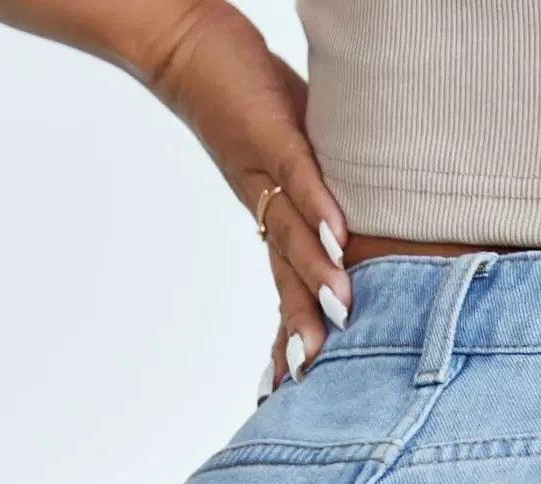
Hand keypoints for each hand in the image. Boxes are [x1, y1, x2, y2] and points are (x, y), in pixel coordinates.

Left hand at [143, 0, 351, 395]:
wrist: (185, 42)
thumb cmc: (244, 98)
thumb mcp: (294, 155)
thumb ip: (320, 193)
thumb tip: (356, 231)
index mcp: (273, 218)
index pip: (287, 287)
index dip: (295, 332)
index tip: (297, 384)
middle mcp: (265, 207)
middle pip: (286, 278)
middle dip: (300, 327)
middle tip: (310, 377)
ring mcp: (267, 173)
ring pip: (293, 236)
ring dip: (316, 278)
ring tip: (341, 317)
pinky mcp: (273, 133)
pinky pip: (299, 178)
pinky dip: (320, 209)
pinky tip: (339, 240)